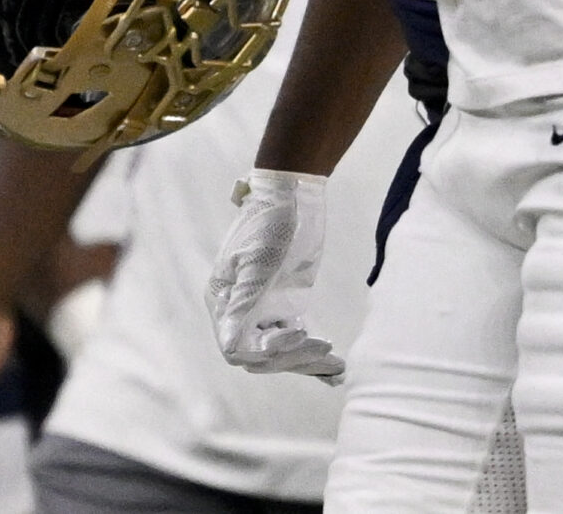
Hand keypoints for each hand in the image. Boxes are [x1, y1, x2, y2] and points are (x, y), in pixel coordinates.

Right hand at [207, 171, 343, 381]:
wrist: (293, 194)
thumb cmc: (271, 222)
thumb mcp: (258, 262)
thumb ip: (245, 303)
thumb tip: (231, 347)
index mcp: (223, 301)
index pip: (238, 347)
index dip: (267, 351)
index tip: (302, 336)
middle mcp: (239, 311)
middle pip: (260, 355)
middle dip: (293, 358)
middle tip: (330, 355)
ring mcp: (262, 309)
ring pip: (279, 351)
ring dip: (306, 363)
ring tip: (339, 369)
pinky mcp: (285, 306)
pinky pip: (294, 338)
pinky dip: (310, 353)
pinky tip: (332, 369)